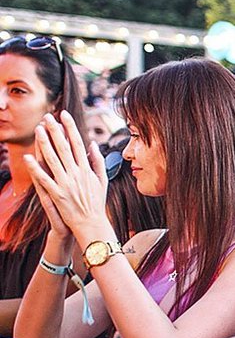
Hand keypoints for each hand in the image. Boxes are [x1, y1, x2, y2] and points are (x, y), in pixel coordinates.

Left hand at [23, 111, 108, 243]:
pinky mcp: (57, 194)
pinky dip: (36, 168)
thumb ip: (98, 161)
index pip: (77, 143)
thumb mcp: (102, 180)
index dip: (70, 127)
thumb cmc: (96, 202)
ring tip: (38, 130)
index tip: (64, 115)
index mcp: (87, 168)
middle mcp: (76, 173)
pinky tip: (28, 158)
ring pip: (53, 159)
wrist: (91, 223)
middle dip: (55, 130)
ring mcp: (66, 183)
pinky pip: (44, 179)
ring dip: (44, 143)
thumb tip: (92, 144)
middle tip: (47, 117)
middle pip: (64, 147)